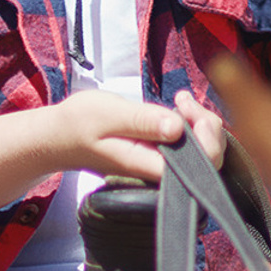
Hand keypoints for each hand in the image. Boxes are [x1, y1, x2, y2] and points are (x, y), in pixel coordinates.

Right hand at [45, 88, 228, 181]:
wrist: (62, 137)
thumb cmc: (80, 125)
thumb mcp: (110, 115)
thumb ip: (143, 122)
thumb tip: (177, 128)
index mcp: (148, 166)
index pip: (197, 165)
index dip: (205, 136)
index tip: (185, 107)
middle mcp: (159, 171)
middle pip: (208, 158)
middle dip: (206, 123)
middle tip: (182, 100)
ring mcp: (162, 165)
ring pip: (203, 149)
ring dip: (199, 119)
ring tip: (180, 99)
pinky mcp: (162, 156)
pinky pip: (191, 144)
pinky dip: (192, 122)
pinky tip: (179, 106)